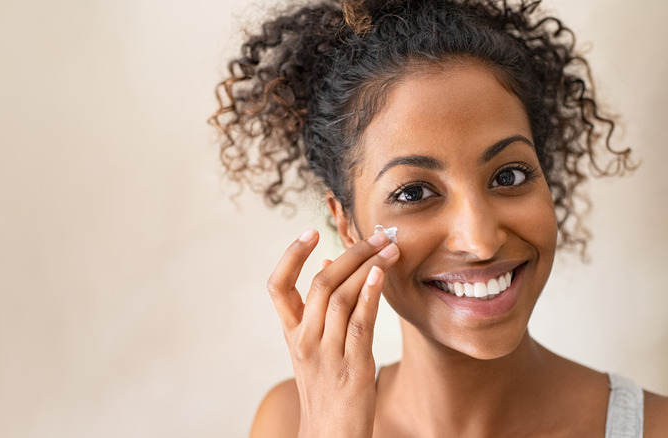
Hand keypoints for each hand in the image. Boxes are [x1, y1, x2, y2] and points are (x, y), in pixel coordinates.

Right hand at [266, 229, 398, 437]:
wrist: (330, 436)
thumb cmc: (326, 389)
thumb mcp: (313, 348)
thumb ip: (317, 309)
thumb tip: (327, 265)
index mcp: (293, 334)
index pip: (278, 287)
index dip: (291, 256)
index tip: (310, 232)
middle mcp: (305, 341)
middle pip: (321, 284)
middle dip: (351, 253)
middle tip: (377, 235)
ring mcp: (327, 354)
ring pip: (342, 298)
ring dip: (368, 267)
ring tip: (389, 249)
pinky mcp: (353, 368)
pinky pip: (360, 324)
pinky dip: (369, 296)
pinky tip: (380, 276)